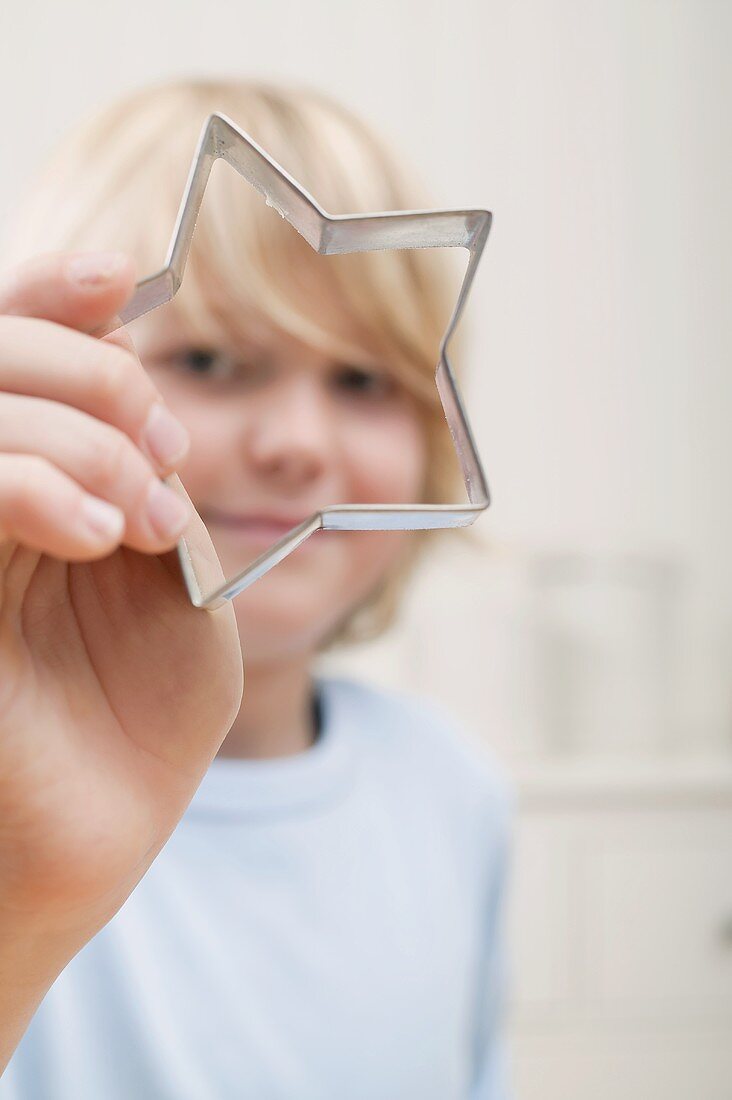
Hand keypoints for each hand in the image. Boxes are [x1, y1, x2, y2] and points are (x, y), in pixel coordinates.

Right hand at [0, 252, 242, 940]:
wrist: (103, 824)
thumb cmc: (144, 707)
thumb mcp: (178, 573)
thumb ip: (149, 476)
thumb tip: (134, 379)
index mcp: (31, 480)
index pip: (12, 351)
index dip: (50, 296)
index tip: (117, 279)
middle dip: (84, 374)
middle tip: (159, 446)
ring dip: (70, 433)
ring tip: (139, 514)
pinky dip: (28, 482)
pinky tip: (98, 531)